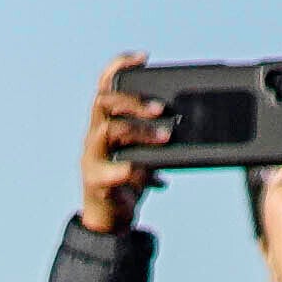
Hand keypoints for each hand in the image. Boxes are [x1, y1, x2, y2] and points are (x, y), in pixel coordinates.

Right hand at [77, 54, 167, 238]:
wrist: (109, 224)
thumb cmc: (128, 182)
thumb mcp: (142, 152)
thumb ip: (155, 135)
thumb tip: (190, 121)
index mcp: (105, 123)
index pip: (105, 86)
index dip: (120, 67)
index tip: (143, 58)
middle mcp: (93, 136)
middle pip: (104, 103)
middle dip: (133, 101)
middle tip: (160, 109)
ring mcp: (92, 159)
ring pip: (109, 130)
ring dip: (141, 131)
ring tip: (166, 137)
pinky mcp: (97, 182)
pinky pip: (116, 171)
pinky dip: (139, 172)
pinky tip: (158, 180)